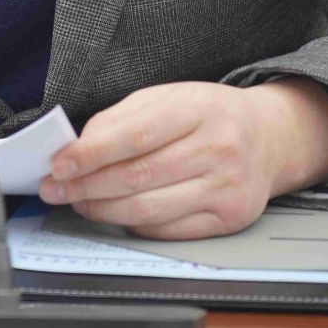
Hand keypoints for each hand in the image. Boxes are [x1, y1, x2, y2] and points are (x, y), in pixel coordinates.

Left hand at [38, 79, 327, 238]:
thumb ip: (122, 119)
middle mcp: (218, 149)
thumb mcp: (169, 97)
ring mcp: (226, 187)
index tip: (60, 165)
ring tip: (79, 203)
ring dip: (103, 210)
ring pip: (148, 209)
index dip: (91, 154)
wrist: (270, 137)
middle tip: (57, 189)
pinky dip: (132, 225)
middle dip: (87, 186)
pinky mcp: (228, 218)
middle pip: (137, 176)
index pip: (135, 135)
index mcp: (199, 109)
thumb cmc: (212, 115)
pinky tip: (115, 214)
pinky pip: (167, 230)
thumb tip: (78, 148)